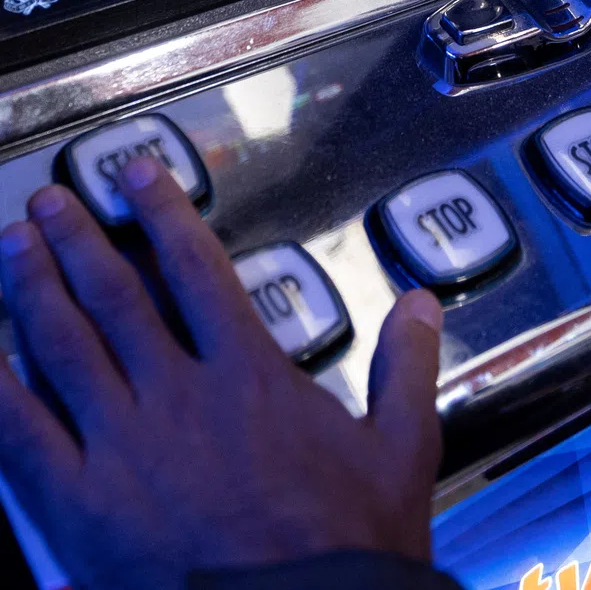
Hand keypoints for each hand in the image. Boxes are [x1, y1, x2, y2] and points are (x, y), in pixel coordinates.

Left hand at [0, 157, 442, 589]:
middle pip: (116, 296)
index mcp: (249, 375)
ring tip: (14, 245)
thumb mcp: (401, 445)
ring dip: (34, 289)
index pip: (196, 269)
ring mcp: (122, 447)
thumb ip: (406, 365)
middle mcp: (178, 395)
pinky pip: (23, 433)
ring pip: (65, 347)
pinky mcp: (79, 504)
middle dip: (78, 240)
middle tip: (52, 202)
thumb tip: (421, 305)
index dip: (163, 213)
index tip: (136, 176)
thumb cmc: (342, 543)